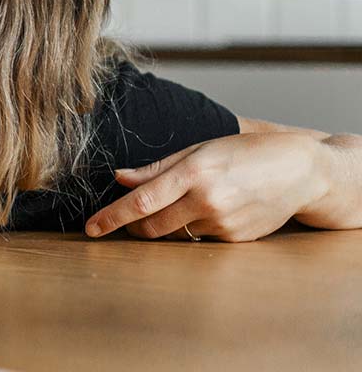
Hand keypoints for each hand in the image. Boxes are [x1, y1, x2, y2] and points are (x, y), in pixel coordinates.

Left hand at [85, 132, 329, 241]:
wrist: (300, 171)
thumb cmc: (245, 153)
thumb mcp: (198, 150)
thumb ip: (157, 168)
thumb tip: (120, 178)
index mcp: (193, 173)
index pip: (141, 202)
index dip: (111, 217)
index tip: (91, 228)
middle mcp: (206, 201)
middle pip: (151, 227)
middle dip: (132, 226)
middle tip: (126, 218)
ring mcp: (222, 224)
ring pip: (173, 235)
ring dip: (163, 226)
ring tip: (180, 204)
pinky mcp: (235, 240)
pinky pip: (198, 240)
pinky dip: (192, 229)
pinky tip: (210, 209)